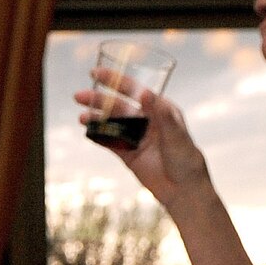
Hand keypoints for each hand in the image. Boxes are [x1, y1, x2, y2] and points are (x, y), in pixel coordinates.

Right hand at [73, 81, 214, 211]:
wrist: (183, 190)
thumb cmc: (186, 159)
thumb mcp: (176, 134)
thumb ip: (160, 114)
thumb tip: (144, 92)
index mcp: (159, 109)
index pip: (134, 90)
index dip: (115, 80)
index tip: (96, 73)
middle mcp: (146, 120)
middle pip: (118, 106)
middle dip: (98, 99)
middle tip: (79, 96)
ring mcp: (136, 137)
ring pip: (111, 123)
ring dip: (96, 118)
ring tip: (81, 117)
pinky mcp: (128, 154)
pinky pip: (110, 142)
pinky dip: (98, 136)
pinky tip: (88, 131)